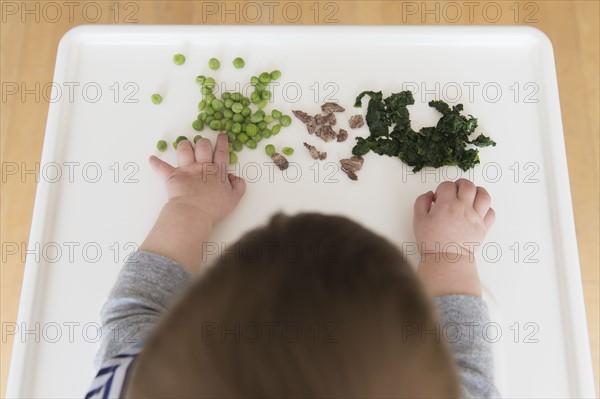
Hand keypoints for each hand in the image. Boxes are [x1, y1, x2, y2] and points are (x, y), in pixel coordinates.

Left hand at [148, 133, 245, 225]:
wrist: (194, 212)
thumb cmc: (214, 208)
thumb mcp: (234, 199)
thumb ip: (239, 186)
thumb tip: (236, 177)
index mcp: (218, 171)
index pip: (221, 152)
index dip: (222, 142)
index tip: (222, 135)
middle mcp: (202, 167)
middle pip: (203, 146)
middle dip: (203, 142)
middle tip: (203, 144)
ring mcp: (186, 170)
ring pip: (184, 150)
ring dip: (184, 146)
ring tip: (184, 146)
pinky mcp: (172, 176)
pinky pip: (162, 167)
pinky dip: (156, 163)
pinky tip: (152, 159)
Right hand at [413, 179, 494, 297]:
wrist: (446, 259)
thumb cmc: (432, 241)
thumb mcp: (418, 220)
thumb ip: (422, 202)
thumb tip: (430, 194)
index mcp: (447, 204)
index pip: (447, 185)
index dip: (442, 188)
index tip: (439, 197)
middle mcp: (463, 208)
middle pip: (468, 185)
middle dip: (460, 184)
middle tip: (455, 191)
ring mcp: (476, 217)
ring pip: (484, 195)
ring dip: (477, 192)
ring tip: (470, 196)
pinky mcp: (484, 227)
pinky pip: (491, 212)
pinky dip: (486, 209)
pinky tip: (477, 211)